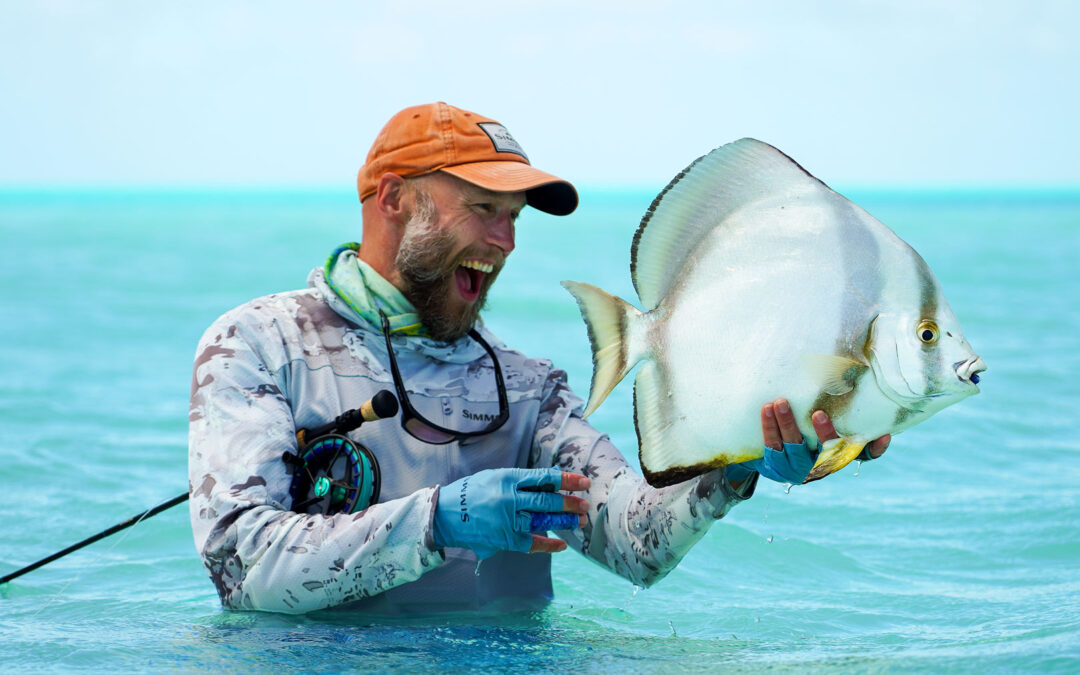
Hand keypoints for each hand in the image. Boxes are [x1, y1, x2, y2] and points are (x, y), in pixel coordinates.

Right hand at [432, 468, 589, 559]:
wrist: (444, 515)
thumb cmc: (472, 492)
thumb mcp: (495, 477)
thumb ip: (521, 480)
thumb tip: (551, 481)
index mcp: (507, 478)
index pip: (544, 478)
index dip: (566, 480)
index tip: (584, 482)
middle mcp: (509, 499)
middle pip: (546, 501)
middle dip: (569, 503)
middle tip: (585, 505)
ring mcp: (507, 521)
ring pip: (542, 522)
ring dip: (563, 522)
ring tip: (578, 522)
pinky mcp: (504, 539)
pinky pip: (531, 543)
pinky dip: (547, 545)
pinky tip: (561, 544)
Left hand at [727, 398, 890, 485]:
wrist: (775, 454)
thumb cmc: (809, 426)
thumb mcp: (827, 418)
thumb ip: (841, 402)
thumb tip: (854, 366)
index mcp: (840, 452)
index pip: (865, 454)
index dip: (875, 448)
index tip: (883, 435)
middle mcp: (822, 461)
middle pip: (827, 450)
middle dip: (823, 432)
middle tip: (818, 413)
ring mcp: (799, 464)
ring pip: (794, 444)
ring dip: (787, 423)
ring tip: (781, 402)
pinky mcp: (777, 462)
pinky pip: (772, 443)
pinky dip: (769, 426)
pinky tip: (767, 408)